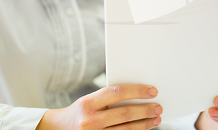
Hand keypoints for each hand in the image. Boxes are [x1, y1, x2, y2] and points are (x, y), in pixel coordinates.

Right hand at [36, 85, 162, 129]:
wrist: (58, 129)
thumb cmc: (80, 111)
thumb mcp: (89, 100)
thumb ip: (109, 97)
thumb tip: (138, 93)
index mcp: (88, 103)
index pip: (116, 93)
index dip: (137, 91)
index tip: (152, 91)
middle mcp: (90, 120)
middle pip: (124, 114)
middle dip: (145, 110)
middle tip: (158, 107)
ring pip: (126, 129)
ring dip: (144, 124)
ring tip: (156, 118)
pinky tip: (144, 128)